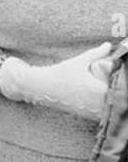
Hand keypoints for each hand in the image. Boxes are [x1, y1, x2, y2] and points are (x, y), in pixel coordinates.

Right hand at [0, 43, 114, 120]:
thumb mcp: (79, 62)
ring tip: (112, 90)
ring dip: (114, 100)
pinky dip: (108, 107)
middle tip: (118, 83)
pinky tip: (105, 99)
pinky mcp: (89, 116)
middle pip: (118, 100)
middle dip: (120, 92)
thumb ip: (96, 53)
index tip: (123, 77)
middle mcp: (97, 103)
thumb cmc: (61, 74)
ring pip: (112, 109)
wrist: (43, 88)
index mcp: (98, 90)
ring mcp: (93, 112)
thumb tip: (108, 45)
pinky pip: (104, 113)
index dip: (123, 84)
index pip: (119, 90)